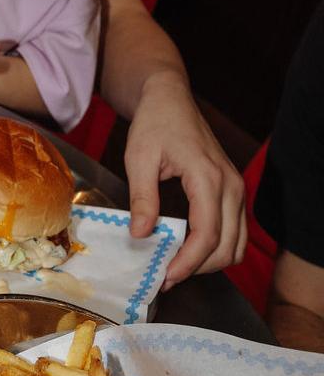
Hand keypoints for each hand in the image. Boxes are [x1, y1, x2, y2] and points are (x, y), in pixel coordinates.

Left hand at [124, 70, 246, 288]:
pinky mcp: (233, 190)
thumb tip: (140, 235)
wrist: (170, 99)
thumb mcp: (138, 158)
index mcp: (207, 177)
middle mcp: (230, 185)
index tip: (166, 276)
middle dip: (198, 267)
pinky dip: (217, 247)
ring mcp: (236, 188)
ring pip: (236, 244)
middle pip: (227, 246)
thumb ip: (142, 197)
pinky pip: (235, 231)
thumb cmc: (154, 123)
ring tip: (176, 263)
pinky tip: (189, 247)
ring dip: (210, 261)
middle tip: (166, 274)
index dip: (188, 262)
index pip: (207, 234)